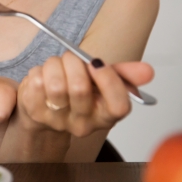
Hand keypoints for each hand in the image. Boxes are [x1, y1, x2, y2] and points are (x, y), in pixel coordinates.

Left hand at [17, 52, 153, 136]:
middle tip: (71, 58)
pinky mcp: (34, 111)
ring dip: (54, 64)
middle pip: (80, 88)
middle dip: (74, 62)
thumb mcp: (102, 82)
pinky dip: (38, 70)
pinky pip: (36, 81)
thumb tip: (148, 71)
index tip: (97, 63)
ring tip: (56, 65)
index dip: (109, 80)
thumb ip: (125, 75)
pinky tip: (43, 75)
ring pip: (55, 84)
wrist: (44, 109)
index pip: (119, 106)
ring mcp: (57, 120)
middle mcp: (82, 123)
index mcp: (105, 116)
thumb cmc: (75, 92)